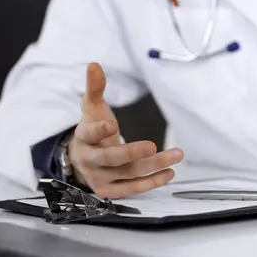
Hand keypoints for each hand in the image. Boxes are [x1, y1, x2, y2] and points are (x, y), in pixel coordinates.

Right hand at [68, 63, 183, 198]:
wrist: (81, 160)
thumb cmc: (92, 131)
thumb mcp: (92, 109)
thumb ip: (95, 88)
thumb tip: (94, 65)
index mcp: (83, 137)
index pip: (89, 134)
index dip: (99, 130)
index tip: (112, 124)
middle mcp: (90, 160)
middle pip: (111, 158)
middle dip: (133, 152)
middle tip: (153, 145)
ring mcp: (100, 178)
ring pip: (129, 173)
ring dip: (154, 166)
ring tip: (176, 155)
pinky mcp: (110, 191)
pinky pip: (133, 189)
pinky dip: (151, 183)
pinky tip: (169, 173)